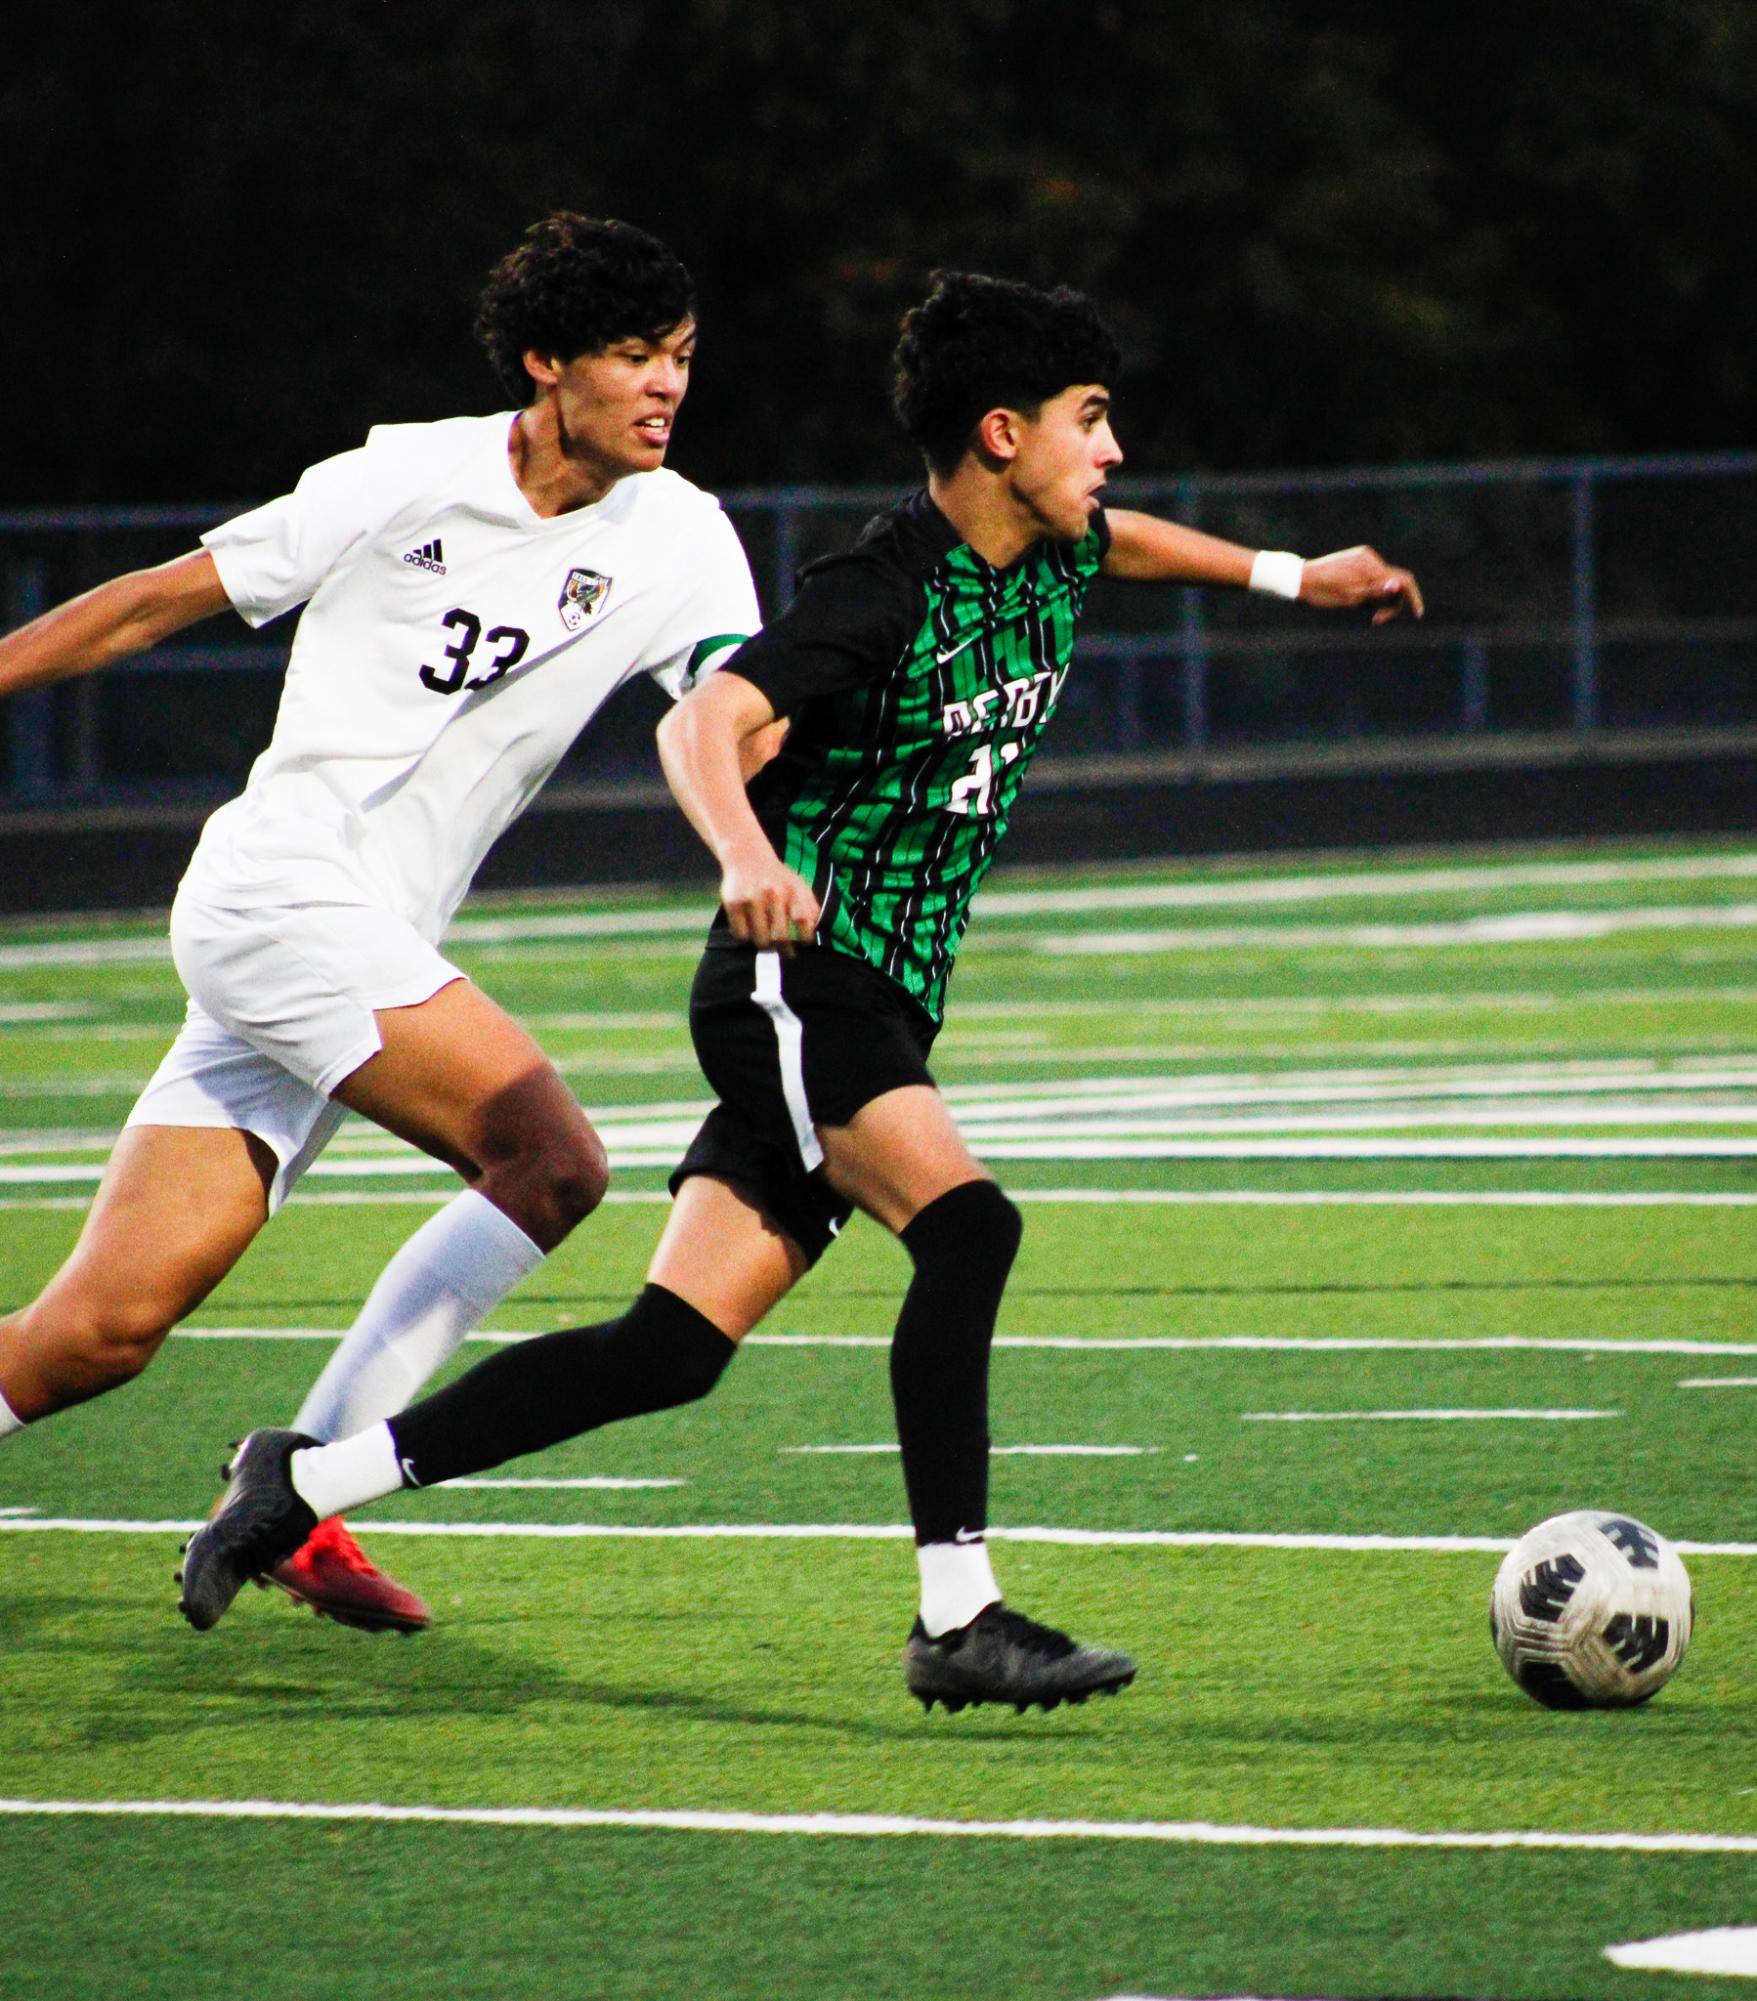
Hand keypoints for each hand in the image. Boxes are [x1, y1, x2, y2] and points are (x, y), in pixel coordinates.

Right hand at [721, 849, 820, 954]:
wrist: (747, 856)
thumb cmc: (778, 878)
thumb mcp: (799, 886)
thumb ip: (811, 908)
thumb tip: (816, 935)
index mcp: (793, 890)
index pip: (803, 922)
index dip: (804, 939)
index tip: (802, 944)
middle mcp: (774, 893)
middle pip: (781, 937)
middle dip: (784, 950)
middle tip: (785, 953)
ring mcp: (752, 898)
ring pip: (760, 940)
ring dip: (764, 944)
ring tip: (765, 939)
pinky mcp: (733, 902)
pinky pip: (741, 934)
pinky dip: (745, 937)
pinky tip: (748, 928)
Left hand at [1300, 545, 1424, 624]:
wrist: (1301, 579)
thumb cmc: (1324, 591)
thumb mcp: (1351, 597)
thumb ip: (1377, 591)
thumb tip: (1398, 585)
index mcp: (1371, 566)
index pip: (1403, 580)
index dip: (1413, 598)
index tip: (1418, 614)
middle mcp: (1370, 558)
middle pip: (1395, 582)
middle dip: (1391, 602)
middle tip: (1377, 620)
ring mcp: (1363, 558)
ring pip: (1383, 582)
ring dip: (1378, 599)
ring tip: (1359, 608)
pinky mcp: (1356, 562)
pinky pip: (1372, 578)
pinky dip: (1370, 592)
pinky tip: (1354, 600)